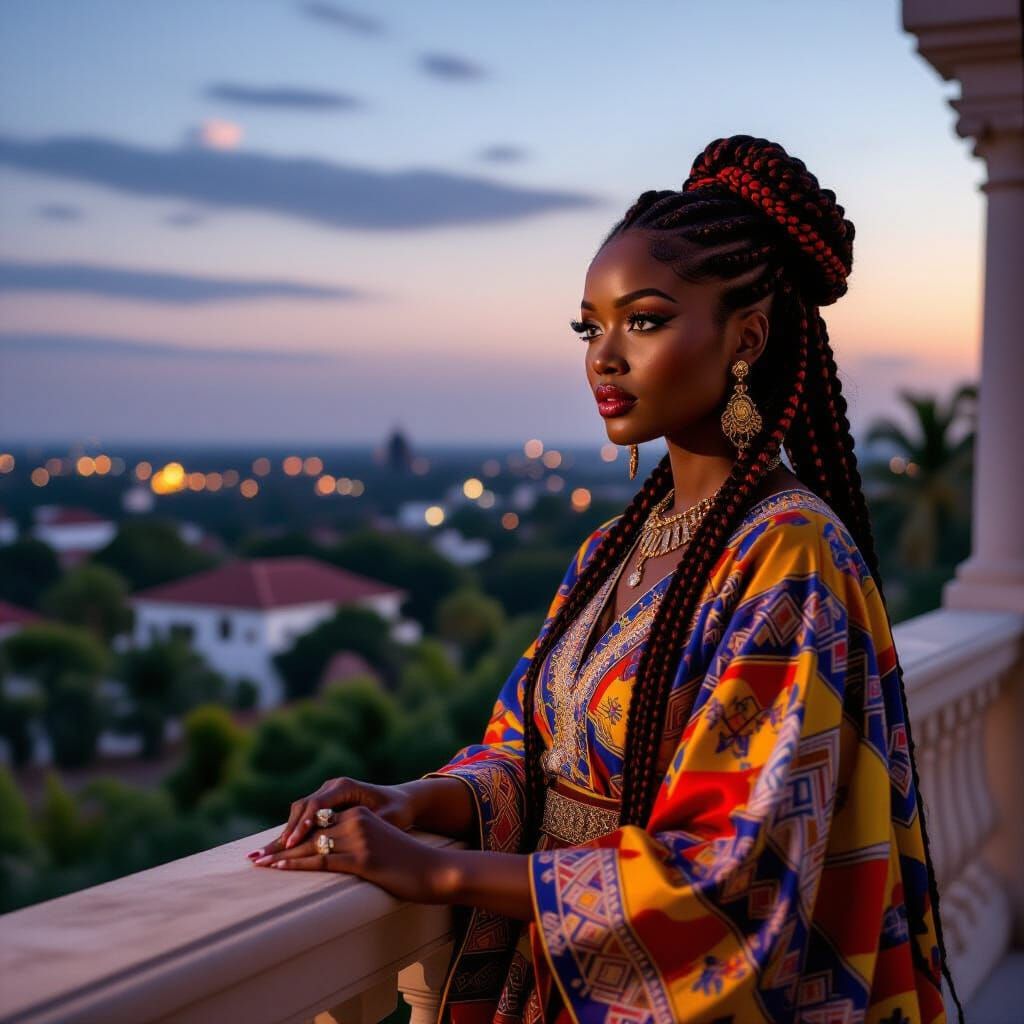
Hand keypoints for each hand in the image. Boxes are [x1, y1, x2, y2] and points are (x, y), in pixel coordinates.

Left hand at [250, 805, 456, 902]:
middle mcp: (357, 820)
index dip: (290, 836)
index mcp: (359, 813)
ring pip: (312, 846)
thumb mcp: (378, 843)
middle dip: (279, 846)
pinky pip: (324, 860)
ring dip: (282, 857)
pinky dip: (298, 864)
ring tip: (260, 864)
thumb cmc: (407, 862)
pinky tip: (282, 867)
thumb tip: (330, 852)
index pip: (316, 823)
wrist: (434, 870)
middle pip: (309, 833)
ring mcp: (360, 838)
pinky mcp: (363, 858)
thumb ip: (355, 841)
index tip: (268, 847)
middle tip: (254, 858)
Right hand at [252, 776, 416, 859]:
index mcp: (346, 786)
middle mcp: (333, 786)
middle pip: (302, 807)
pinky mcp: (324, 803)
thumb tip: (357, 835)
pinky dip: (291, 833)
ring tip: (264, 855)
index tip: (292, 845)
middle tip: (266, 854)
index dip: (303, 825)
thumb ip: (371, 824)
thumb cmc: (398, 810)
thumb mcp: (389, 818)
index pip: (317, 804)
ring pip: (298, 812)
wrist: (401, 799)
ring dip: (284, 834)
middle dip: (285, 832)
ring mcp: (326, 793)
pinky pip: (303, 817)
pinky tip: (277, 851)